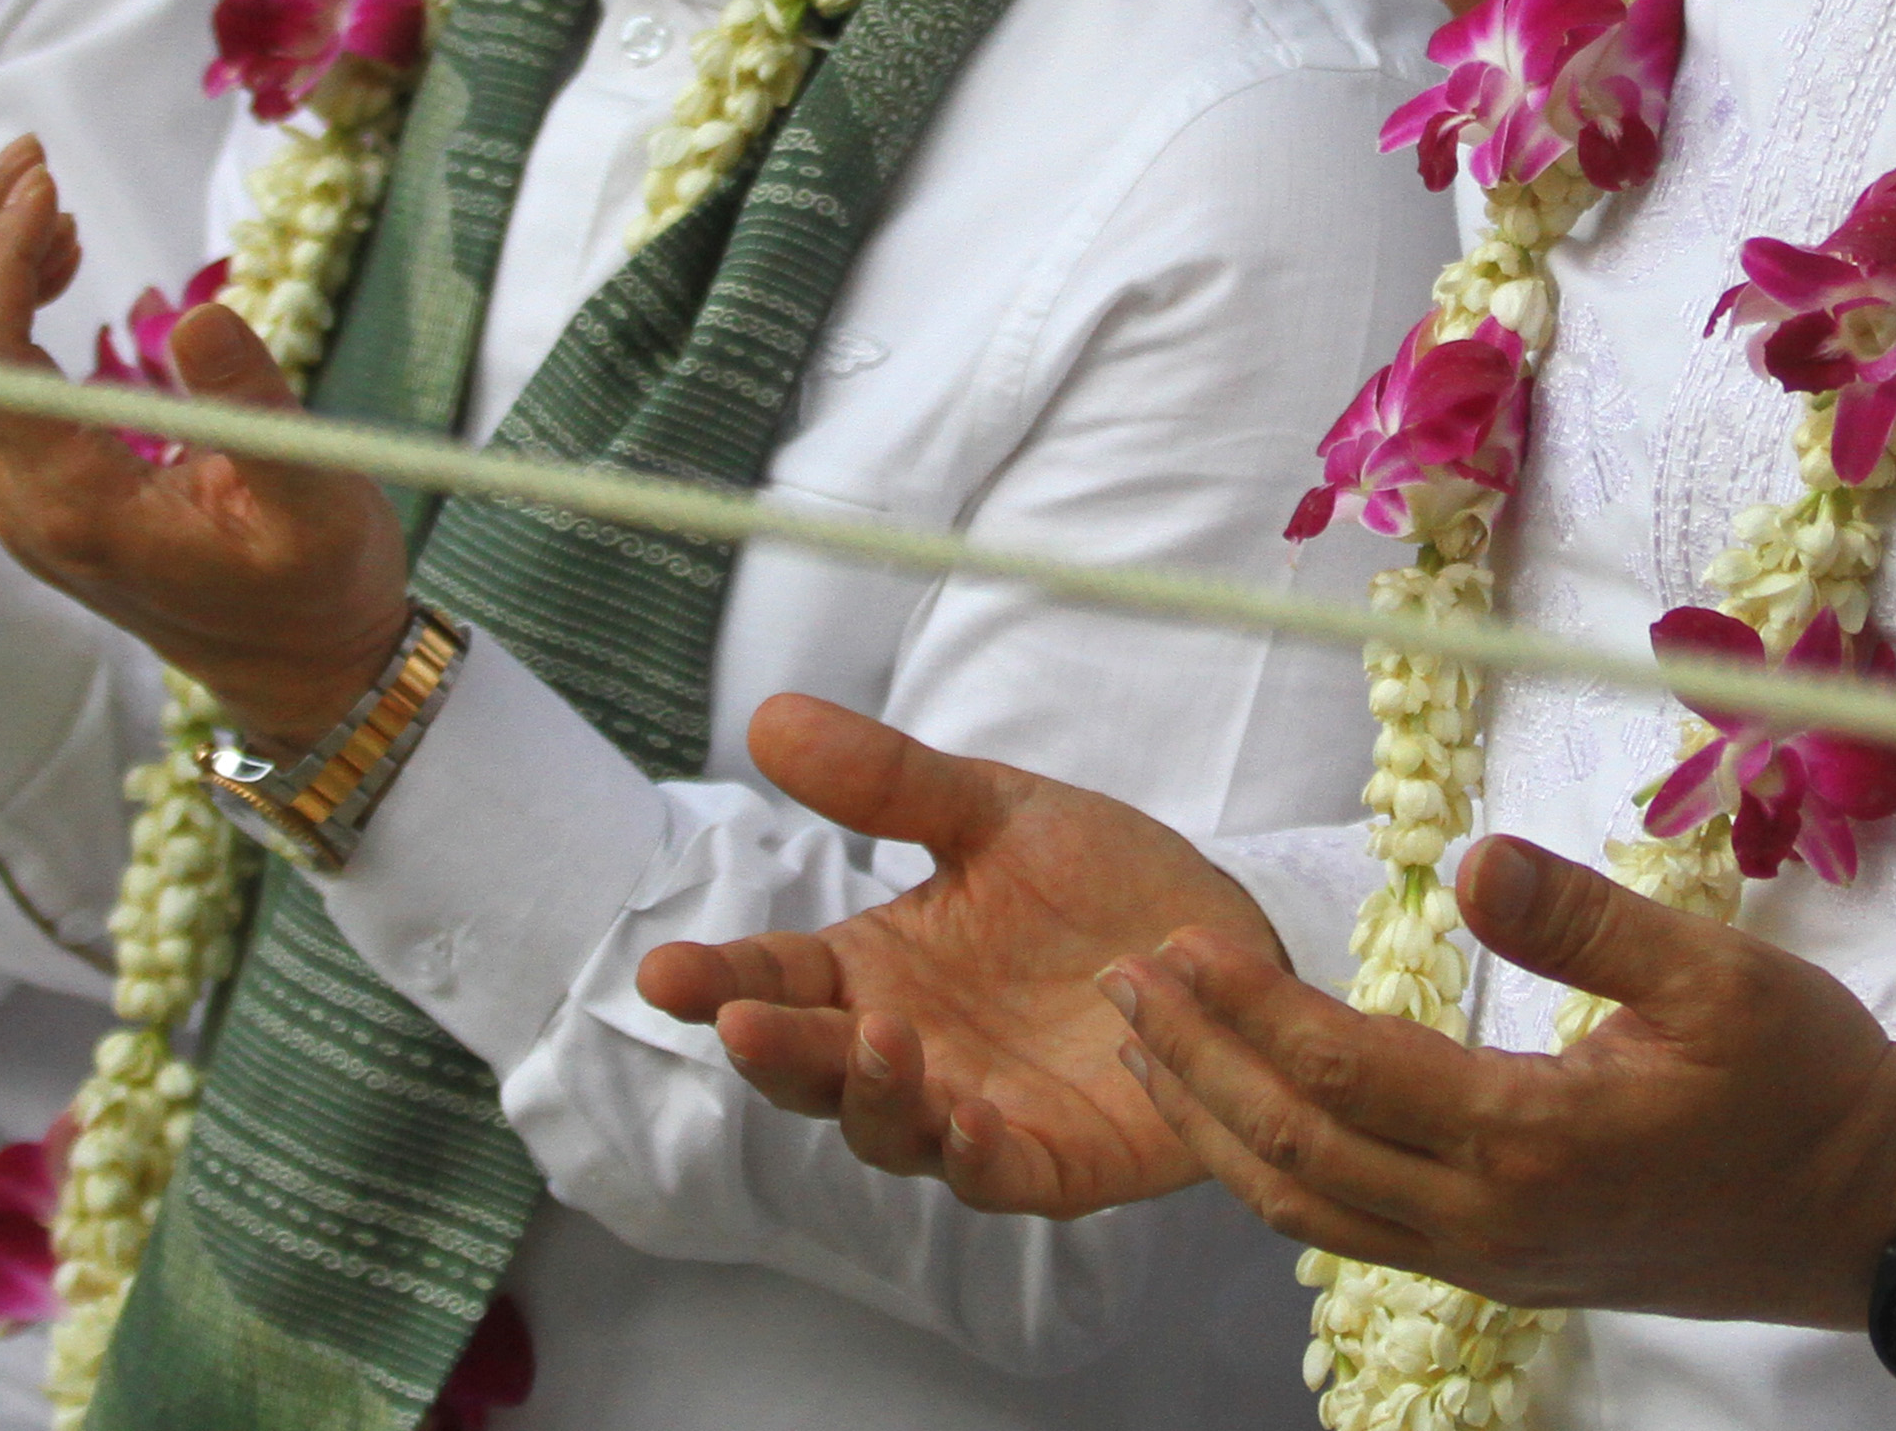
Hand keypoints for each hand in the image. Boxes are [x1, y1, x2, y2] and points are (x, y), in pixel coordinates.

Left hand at [0, 144, 411, 750]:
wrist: (308, 677)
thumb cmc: (321, 590)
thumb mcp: (315, 496)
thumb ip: (252, 410)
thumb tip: (202, 313)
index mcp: (77, 510)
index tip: (44, 183)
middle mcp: (26, 510)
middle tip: (31, 156)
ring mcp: (25, 507)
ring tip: (42, 190)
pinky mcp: (43, 495)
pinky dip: (0, 311)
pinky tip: (59, 261)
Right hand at [635, 695, 1277, 1216]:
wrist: (1232, 936)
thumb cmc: (1100, 881)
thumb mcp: (996, 812)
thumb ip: (889, 783)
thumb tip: (767, 719)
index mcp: (879, 971)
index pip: (777, 981)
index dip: (717, 981)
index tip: (663, 970)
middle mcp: (913, 1053)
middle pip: (811, 1072)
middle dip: (773, 1051)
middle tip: (744, 1020)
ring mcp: (977, 1114)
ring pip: (891, 1132)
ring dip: (871, 1096)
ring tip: (878, 1038)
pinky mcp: (1058, 1162)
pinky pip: (999, 1177)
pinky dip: (973, 1158)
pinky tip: (965, 1118)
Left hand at [1103, 832, 1895, 1329]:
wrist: (1877, 1218)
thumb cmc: (1806, 1084)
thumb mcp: (1715, 975)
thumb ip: (1583, 918)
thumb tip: (1470, 860)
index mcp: (1532, 1141)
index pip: (1341, 1076)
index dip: (1246, 1010)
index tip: (1175, 944)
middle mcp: (1491, 1221)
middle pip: (1296, 1154)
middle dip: (1197, 1066)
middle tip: (1124, 986)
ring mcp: (1494, 1261)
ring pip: (1313, 1211)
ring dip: (1220, 1128)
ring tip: (1151, 1048)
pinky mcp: (1508, 1272)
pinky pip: (1359, 1233)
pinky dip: (1281, 1175)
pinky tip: (1248, 1121)